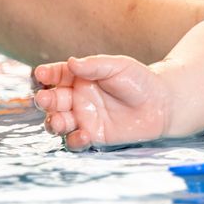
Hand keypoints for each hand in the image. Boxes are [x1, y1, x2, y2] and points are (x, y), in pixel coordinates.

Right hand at [33, 56, 171, 149]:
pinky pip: (75, 141)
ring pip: (58, 123)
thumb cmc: (139, 80)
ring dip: (54, 123)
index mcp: (80, 78)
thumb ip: (95, 66)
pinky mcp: (93, 136)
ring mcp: (83, 118)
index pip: (57, 76)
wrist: (162, 103)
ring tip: (61, 120)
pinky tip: (84, 134)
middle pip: (52, 101)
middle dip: (45, 100)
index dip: (46, 75)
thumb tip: (72, 62)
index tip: (41, 74)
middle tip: (45, 99)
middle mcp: (77, 99)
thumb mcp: (118, 66)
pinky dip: (75, 140)